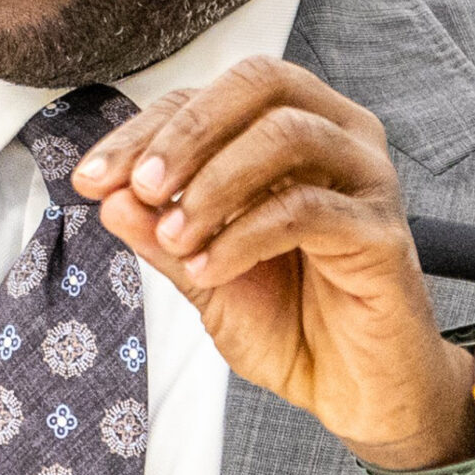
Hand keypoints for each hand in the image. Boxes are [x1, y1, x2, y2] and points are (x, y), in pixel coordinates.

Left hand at [70, 58, 474, 474]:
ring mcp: (366, 180)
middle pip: (258, 82)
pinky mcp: (382, 233)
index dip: (144, 130)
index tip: (93, 178)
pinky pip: (307, 209)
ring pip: (286, 134)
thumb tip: (109, 195)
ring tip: (175, 236)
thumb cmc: (289, 321)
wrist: (354, 392)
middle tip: (139, 187)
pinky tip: (210, 267)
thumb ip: (161, 233)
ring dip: (214, 182)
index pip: (209, 98)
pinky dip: (244, 234)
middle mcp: (336, 136)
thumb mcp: (204, 275)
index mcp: (289, 129)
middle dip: (185, 132)